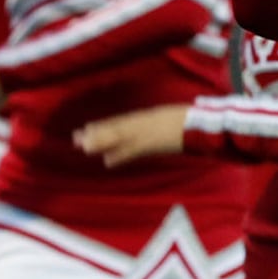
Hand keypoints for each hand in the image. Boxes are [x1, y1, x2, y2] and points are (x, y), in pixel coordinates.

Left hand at [74, 104, 188, 166]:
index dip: (102, 125)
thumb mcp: (167, 117)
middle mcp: (142, 123)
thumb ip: (154, 122)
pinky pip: (133, 151)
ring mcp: (146, 133)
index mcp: (146, 116)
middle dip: (96, 133)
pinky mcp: (153, 144)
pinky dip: (121, 156)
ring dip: (101, 142)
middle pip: (114, 128)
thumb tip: (144, 127)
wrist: (201, 124)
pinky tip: (108, 162)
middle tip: (76, 138)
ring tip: (84, 147)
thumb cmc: (188, 119)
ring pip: (119, 137)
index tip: (86, 128)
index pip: (119, 121)